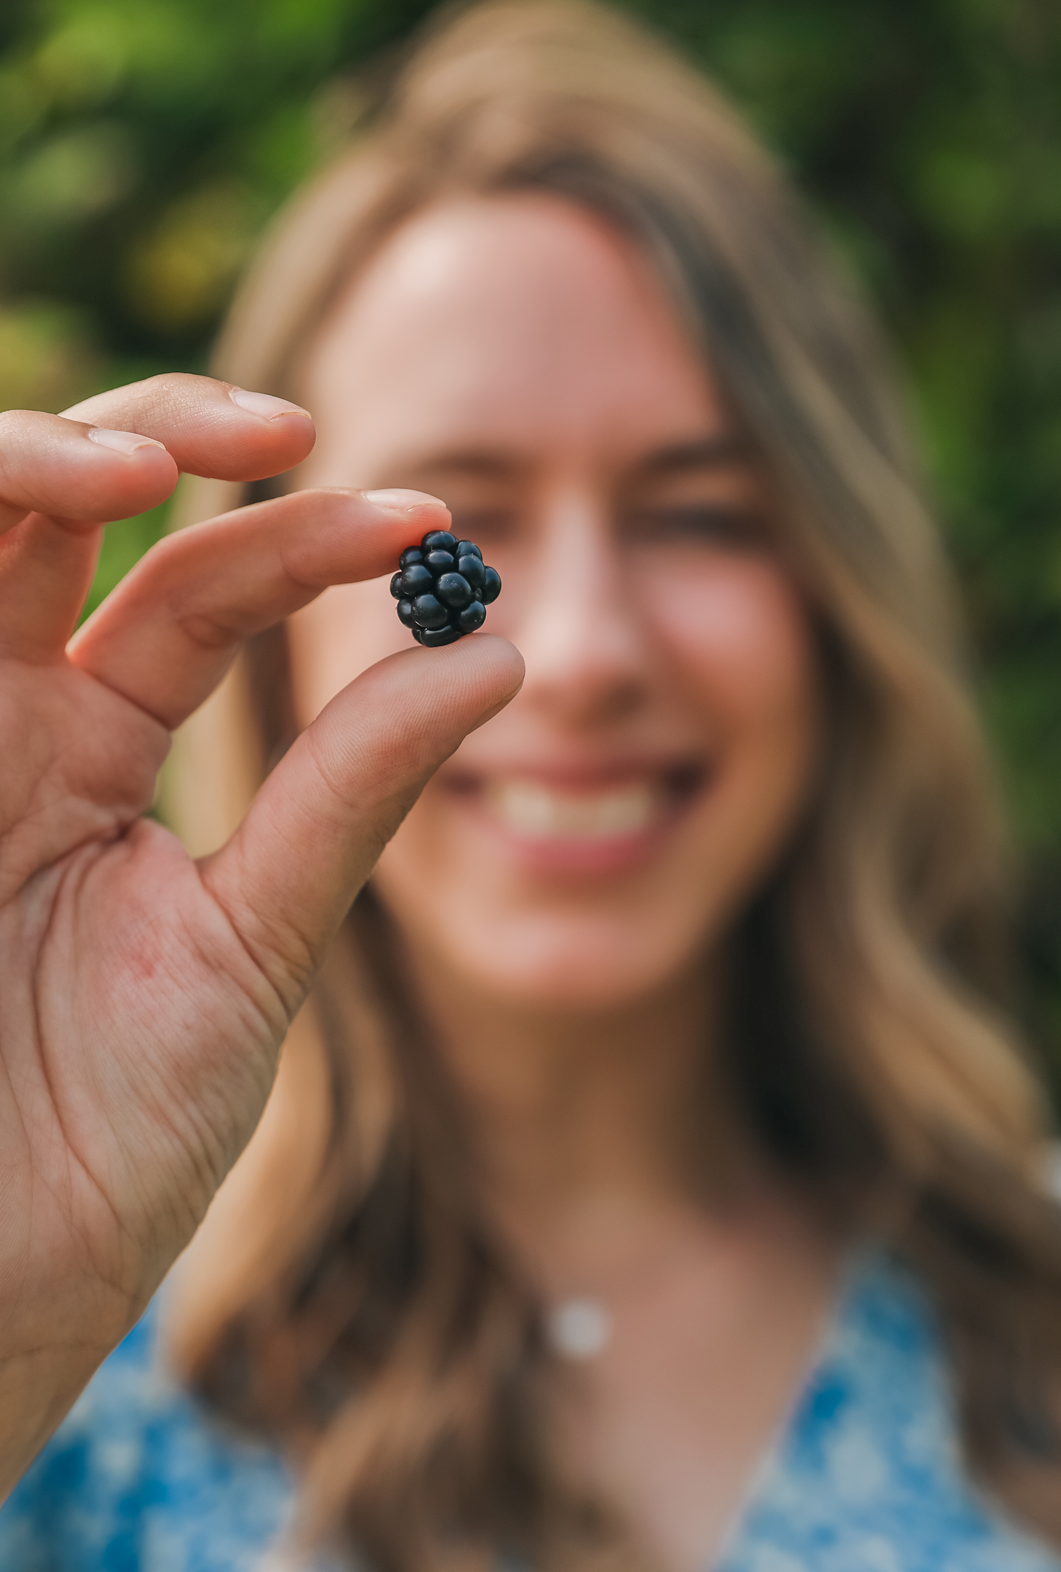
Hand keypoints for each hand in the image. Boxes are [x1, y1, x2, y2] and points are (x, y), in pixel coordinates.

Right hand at [0, 376, 523, 1496]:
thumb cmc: (108, 1138)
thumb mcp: (254, 942)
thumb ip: (352, 792)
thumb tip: (504, 653)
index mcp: (96, 746)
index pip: (197, 588)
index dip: (302, 538)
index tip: (428, 526)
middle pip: (63, 502)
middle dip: (165, 435)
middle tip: (284, 433)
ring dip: (31, 457)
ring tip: (147, 466)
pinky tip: (45, 503)